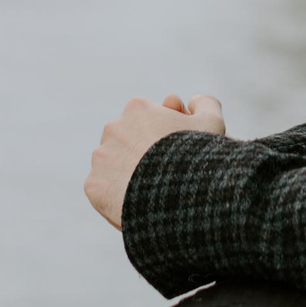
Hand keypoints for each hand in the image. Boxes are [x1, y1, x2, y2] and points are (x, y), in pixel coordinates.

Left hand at [85, 93, 227, 228]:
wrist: (181, 195)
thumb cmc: (198, 157)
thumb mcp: (212, 123)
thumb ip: (205, 104)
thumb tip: (193, 101)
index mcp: (138, 109)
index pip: (144, 121)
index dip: (160, 138)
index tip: (172, 154)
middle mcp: (114, 127)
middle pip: (125, 142)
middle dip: (138, 154)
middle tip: (159, 175)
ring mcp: (101, 157)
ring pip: (111, 165)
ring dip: (123, 174)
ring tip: (147, 192)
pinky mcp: (94, 186)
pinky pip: (102, 190)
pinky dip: (114, 197)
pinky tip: (134, 205)